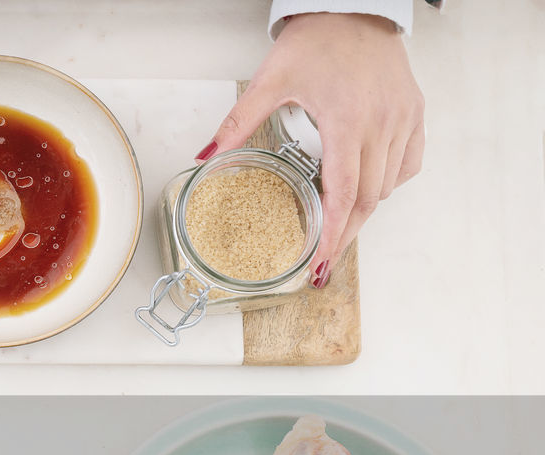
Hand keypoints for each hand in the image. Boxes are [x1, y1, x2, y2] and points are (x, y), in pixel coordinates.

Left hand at [200, 12, 424, 286]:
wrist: (353, 6)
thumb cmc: (316, 40)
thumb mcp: (269, 80)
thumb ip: (237, 123)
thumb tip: (205, 156)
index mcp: (347, 121)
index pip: (343, 194)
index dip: (334, 235)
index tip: (321, 263)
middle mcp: (381, 124)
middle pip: (368, 199)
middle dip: (346, 234)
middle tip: (324, 259)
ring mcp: (403, 119)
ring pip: (389, 185)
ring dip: (364, 209)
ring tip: (339, 224)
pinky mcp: (414, 112)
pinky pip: (408, 163)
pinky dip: (388, 182)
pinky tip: (366, 184)